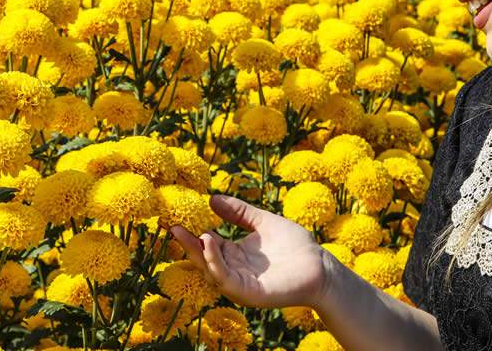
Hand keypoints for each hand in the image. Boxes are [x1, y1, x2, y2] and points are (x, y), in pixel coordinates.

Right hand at [170, 194, 333, 309]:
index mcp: (235, 254)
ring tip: (190, 232)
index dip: (193, 230)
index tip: (179, 215)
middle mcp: (233, 270)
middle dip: (188, 243)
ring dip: (199, 252)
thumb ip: (239, 212)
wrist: (320, 266)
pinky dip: (215, 262)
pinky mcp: (248, 293)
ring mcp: (239, 283)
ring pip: (211, 269)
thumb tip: (211, 198)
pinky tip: (210, 243)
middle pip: (204, 257)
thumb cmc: (295, 245)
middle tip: (172, 224)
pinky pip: (225, 278)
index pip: (208, 242)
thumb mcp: (263, 222)